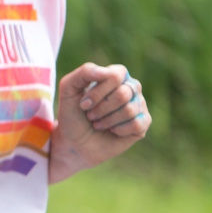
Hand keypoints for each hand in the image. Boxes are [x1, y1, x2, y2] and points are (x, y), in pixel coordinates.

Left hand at [51, 63, 149, 180]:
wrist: (74, 141)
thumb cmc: (72, 112)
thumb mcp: (68, 89)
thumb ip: (84, 72)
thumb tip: (106, 71)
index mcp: (115, 75)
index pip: (116, 75)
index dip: (98, 91)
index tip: (83, 103)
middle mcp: (130, 87)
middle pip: (123, 93)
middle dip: (101, 108)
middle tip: (90, 115)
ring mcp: (139, 105)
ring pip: (129, 110)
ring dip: (107, 120)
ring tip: (98, 123)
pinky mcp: (143, 123)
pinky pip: (136, 124)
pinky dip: (118, 130)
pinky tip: (111, 130)